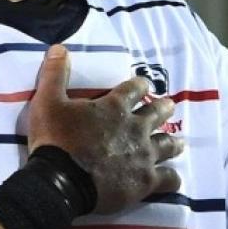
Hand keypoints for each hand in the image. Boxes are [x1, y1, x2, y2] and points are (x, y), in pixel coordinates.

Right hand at [27, 45, 184, 213]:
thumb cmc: (55, 140)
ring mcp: (144, 155)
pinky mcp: (146, 180)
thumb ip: (55, 74)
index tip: (144, 85)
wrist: (60, 181)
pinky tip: (172, 179)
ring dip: (174, 142)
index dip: (140, 85)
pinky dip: (172, 178)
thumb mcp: (47, 102)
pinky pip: (168, 179)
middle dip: (164, 108)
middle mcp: (136, 128)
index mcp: (115, 107)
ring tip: (180, 142)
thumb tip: (59, 47)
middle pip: (158, 113)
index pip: (136, 88)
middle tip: (169, 107)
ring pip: (168, 144)